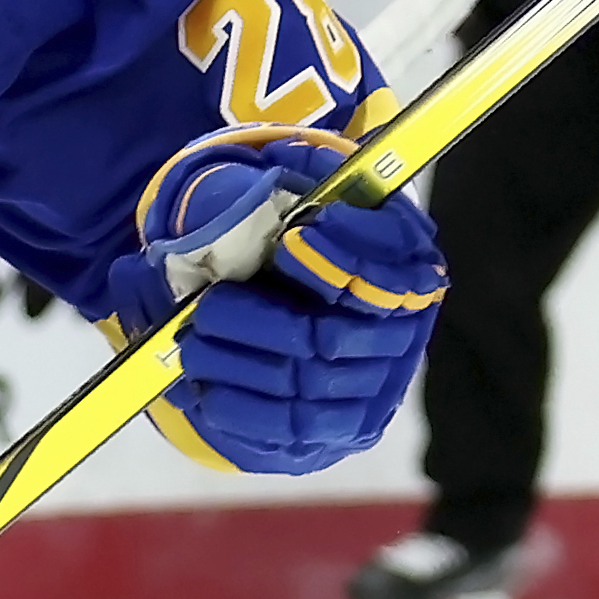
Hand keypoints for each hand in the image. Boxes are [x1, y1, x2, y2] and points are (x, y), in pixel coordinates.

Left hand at [100, 126, 443, 476]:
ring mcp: (374, 388)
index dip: (348, 255)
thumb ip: (283, 181)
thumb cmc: (293, 256)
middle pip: (333, 337)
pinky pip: (287, 427)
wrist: (296, 335)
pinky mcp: (339, 429)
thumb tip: (267, 169)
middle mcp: (401, 330)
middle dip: (264, 323)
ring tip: (193, 342)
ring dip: (239, 363)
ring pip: (305, 384)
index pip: (394, 267)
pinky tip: (202, 384)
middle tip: (208, 308)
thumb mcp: (293, 201)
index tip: (295, 237)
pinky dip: (236, 404)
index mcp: (406, 265)